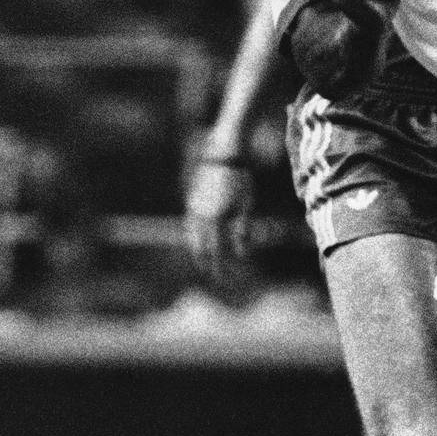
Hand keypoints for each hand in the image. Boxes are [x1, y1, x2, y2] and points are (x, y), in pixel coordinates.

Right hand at [185, 157, 255, 280]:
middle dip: (208, 264)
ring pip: (192, 237)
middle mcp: (200, 216)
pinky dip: (195, 237)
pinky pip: (191, 225)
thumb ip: (241, 231)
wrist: (224, 156)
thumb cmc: (240, 180)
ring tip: (206, 263)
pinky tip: (199, 240)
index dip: (221, 268)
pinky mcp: (192, 201)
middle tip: (216, 275)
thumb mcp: (245, 206)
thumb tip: (241, 254)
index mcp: (215, 220)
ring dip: (200, 251)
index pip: (216, 252)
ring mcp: (193, 208)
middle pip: (200, 248)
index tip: (226, 279)